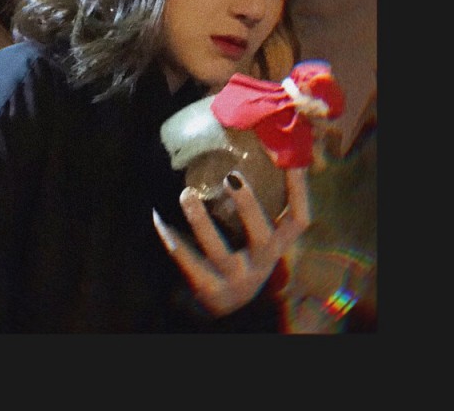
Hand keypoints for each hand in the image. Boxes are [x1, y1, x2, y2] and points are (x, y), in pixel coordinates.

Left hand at [153, 167, 310, 316]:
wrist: (224, 305)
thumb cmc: (241, 256)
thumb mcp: (258, 237)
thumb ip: (262, 204)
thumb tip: (267, 152)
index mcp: (277, 246)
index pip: (297, 220)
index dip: (298, 191)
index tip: (288, 159)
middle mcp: (261, 264)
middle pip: (261, 237)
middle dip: (248, 206)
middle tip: (231, 176)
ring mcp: (234, 280)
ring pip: (219, 252)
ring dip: (201, 221)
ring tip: (186, 194)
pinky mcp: (208, 289)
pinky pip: (188, 262)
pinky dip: (173, 240)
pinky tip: (159, 218)